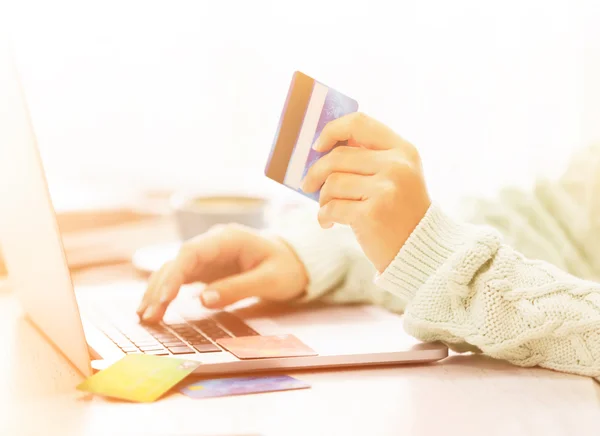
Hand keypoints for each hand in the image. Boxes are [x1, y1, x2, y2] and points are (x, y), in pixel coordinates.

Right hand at [136, 224, 308, 322]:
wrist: (294, 261)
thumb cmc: (285, 267)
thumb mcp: (270, 280)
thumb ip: (238, 288)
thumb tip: (203, 300)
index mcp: (228, 239)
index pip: (191, 252)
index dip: (174, 274)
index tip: (163, 298)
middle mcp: (212, 244)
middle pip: (177, 262)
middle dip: (160, 288)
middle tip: (148, 315)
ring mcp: (207, 256)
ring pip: (173, 270)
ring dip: (157, 292)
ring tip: (144, 317)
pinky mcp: (205, 270)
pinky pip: (179, 279)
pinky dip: (165, 293)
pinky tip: (153, 310)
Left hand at [301, 112, 430, 272]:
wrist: (420, 251)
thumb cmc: (399, 212)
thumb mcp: (396, 176)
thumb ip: (368, 157)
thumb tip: (322, 147)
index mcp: (403, 150)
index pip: (359, 123)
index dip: (331, 130)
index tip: (318, 146)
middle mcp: (397, 166)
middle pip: (337, 156)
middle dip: (315, 172)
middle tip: (308, 185)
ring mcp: (386, 189)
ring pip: (332, 183)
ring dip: (323, 198)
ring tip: (328, 208)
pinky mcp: (372, 214)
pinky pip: (332, 207)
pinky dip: (324, 216)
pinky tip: (329, 222)